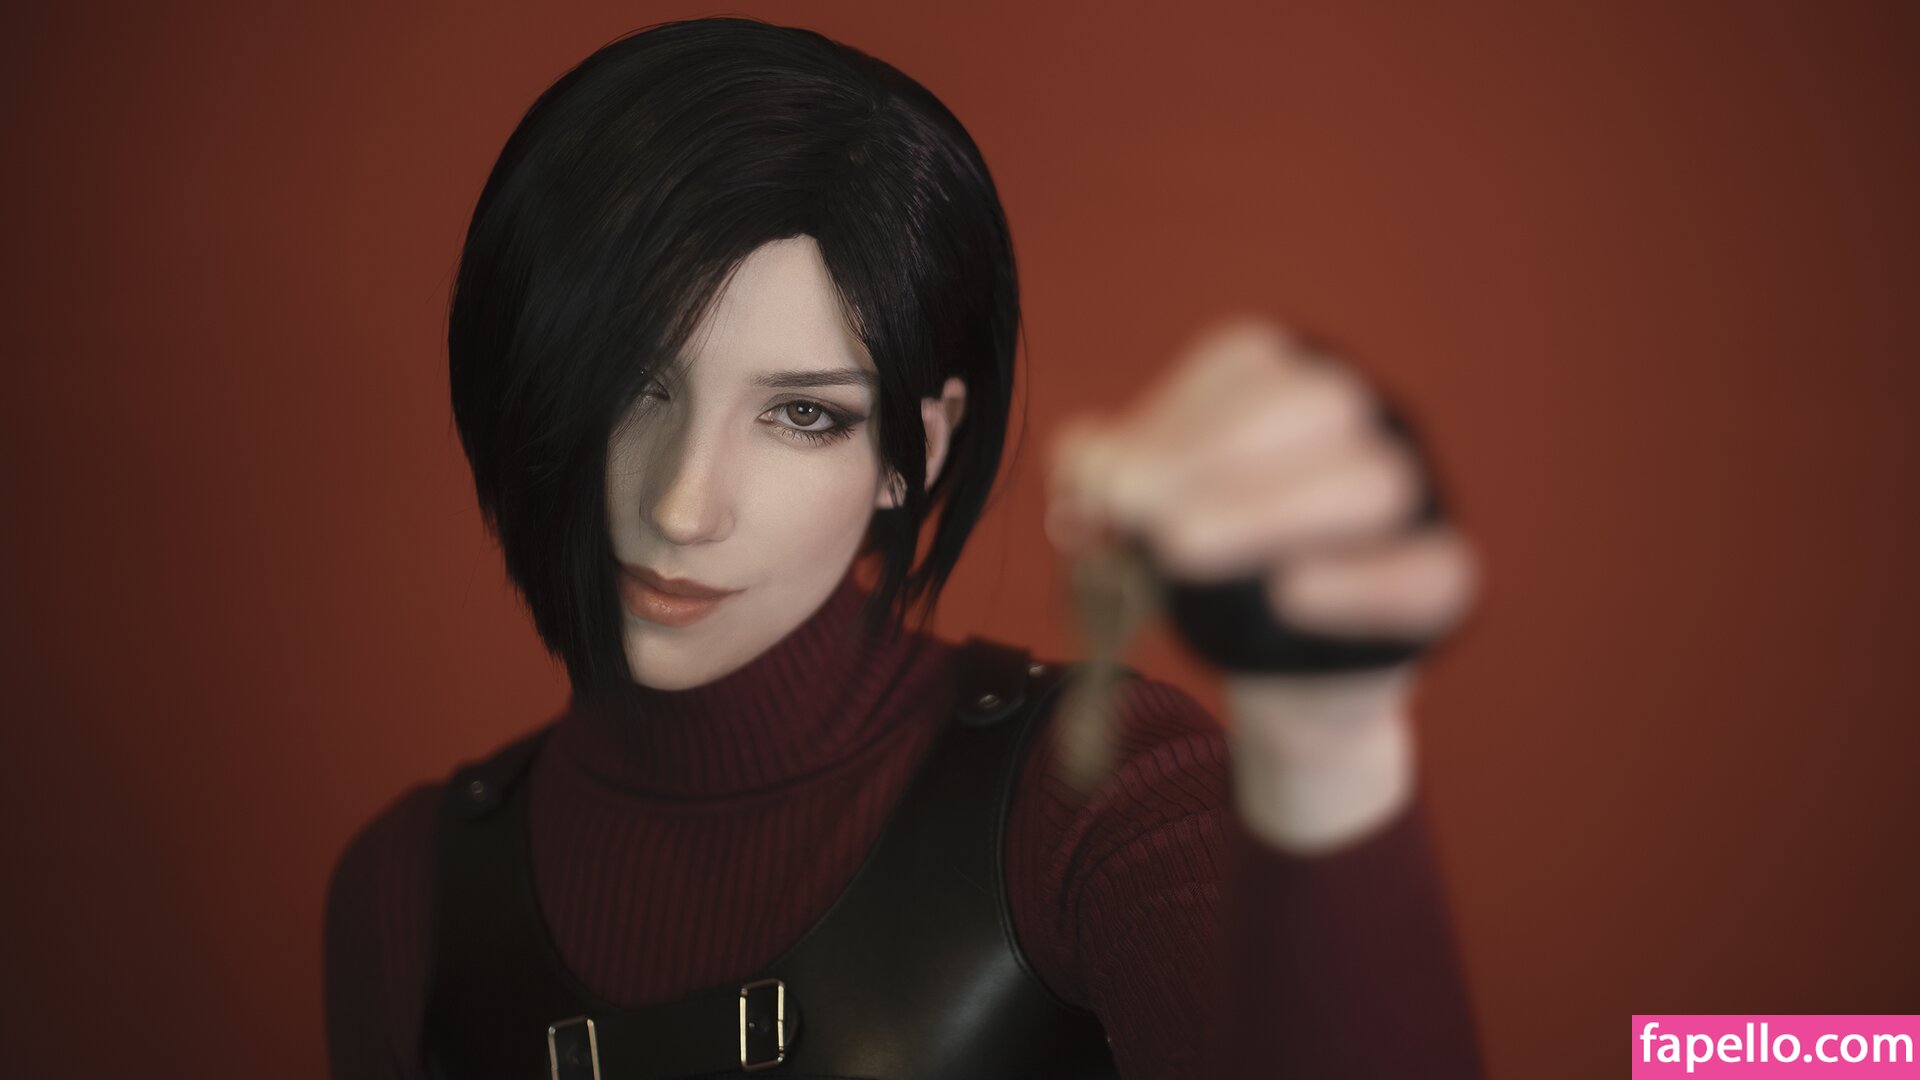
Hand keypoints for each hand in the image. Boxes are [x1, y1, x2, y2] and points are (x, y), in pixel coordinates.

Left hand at [1045, 316, 1481, 848]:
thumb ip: (1105, 485)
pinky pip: (1431, 570)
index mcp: (1289, 383)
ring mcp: (1416, 497)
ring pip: (1374, 481)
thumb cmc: (1214, 569)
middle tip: (1138, 516)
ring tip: (1181, 550)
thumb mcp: (1145, 517)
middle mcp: (1365, 422)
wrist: (1281, 667)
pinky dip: (1357, 582)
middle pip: (1316, 403)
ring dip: (1268, 510)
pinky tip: (1289, 593)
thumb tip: (1081, 472)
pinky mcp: (1443, 580)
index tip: (1107, 479)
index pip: (1245, 361)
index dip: (1172, 412)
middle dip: (1216, 455)